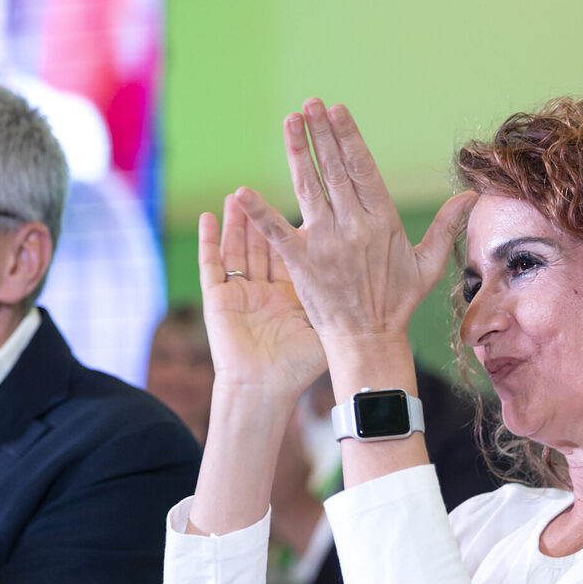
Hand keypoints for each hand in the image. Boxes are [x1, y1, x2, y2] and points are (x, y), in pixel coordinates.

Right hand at [198, 193, 325, 399]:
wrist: (264, 390)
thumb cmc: (298, 367)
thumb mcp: (325, 328)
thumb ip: (340, 301)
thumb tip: (374, 281)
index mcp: (292, 294)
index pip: (295, 251)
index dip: (297, 226)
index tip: (307, 199)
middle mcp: (265, 289)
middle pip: (265, 243)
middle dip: (265, 214)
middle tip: (268, 196)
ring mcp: (240, 293)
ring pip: (238, 248)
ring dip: (237, 221)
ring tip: (237, 193)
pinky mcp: (217, 299)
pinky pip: (211, 265)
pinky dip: (208, 241)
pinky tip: (207, 218)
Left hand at [235, 99, 475, 345]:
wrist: (369, 340)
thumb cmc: (398, 303)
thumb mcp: (428, 263)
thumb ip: (445, 226)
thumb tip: (472, 196)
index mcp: (382, 220)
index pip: (364, 168)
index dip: (349, 137)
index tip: (337, 110)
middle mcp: (354, 225)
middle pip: (336, 170)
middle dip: (322, 134)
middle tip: (309, 104)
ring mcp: (326, 243)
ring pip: (310, 188)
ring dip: (299, 153)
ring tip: (290, 122)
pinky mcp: (302, 263)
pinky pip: (276, 232)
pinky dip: (259, 212)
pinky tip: (241, 192)